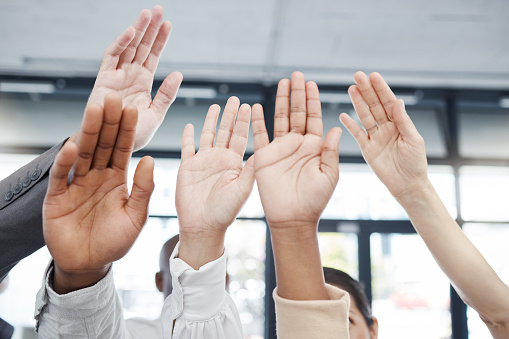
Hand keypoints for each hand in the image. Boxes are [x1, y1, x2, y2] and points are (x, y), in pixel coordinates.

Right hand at [43, 93, 154, 293]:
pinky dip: (66, 162)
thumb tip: (149, 158)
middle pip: (103, 144)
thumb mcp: (136, 216)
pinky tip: (72, 145)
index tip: (133, 109)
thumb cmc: (115, 240)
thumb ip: (143, 189)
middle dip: (108, 122)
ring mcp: (77, 184)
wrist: (90, 264)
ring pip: (83, 154)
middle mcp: (97, 176)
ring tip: (93, 110)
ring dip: (88, 132)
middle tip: (112, 98)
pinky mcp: (57, 197)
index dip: (127, 130)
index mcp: (117, 178)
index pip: (123, 148)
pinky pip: (61, 177)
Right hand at [87, 6, 182, 150]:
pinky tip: (132, 32)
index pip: (153, 56)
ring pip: (128, 47)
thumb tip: (178, 73)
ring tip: (148, 13)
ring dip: (138, 30)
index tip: (168, 24)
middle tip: (159, 9)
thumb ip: (166, 95)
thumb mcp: (155, 114)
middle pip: (142, 47)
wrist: (112, 147)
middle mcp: (130, 75)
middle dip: (150, 28)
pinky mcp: (103, 79)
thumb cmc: (132, 135)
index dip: (160, 40)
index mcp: (143, 82)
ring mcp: (116, 75)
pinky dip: (121, 44)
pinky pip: (112, 57)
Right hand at [175, 97, 254, 267]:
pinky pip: (187, 148)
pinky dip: (187, 136)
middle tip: (234, 98)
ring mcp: (203, 162)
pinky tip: (190, 125)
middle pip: (225, 131)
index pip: (240, 136)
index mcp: (235, 163)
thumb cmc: (225, 212)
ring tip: (216, 105)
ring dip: (211, 120)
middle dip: (229, 115)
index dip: (243, 121)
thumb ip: (250, 169)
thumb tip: (264, 150)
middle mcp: (220, 160)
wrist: (202, 226)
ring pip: (207, 135)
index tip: (248, 104)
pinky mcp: (187, 168)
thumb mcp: (242, 189)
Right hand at [252, 72, 341, 235]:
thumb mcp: (329, 176)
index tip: (311, 83)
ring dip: (281, 101)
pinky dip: (257, 122)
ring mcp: (281, 149)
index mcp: (314, 147)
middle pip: (297, 113)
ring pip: (280, 119)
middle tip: (297, 75)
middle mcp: (298, 144)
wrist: (293, 218)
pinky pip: (260, 136)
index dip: (312, 100)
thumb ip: (330, 152)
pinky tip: (257, 107)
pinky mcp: (264, 157)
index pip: (313, 117)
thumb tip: (334, 128)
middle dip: (297, 94)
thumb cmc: (314, 200)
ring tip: (283, 83)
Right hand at [339, 72, 428, 200]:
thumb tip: (397, 101)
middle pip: (374, 105)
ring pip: (364, 116)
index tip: (373, 76)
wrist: (408, 185)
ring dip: (357, 103)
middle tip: (358, 76)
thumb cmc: (416, 163)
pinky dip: (350, 125)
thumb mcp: (414, 140)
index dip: (381, 89)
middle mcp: (386, 127)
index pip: (388, 102)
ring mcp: (375, 137)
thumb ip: (404, 121)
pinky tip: (344, 115)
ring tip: (351, 88)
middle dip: (366, 90)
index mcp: (399, 123)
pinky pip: (357, 135)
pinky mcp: (367, 149)